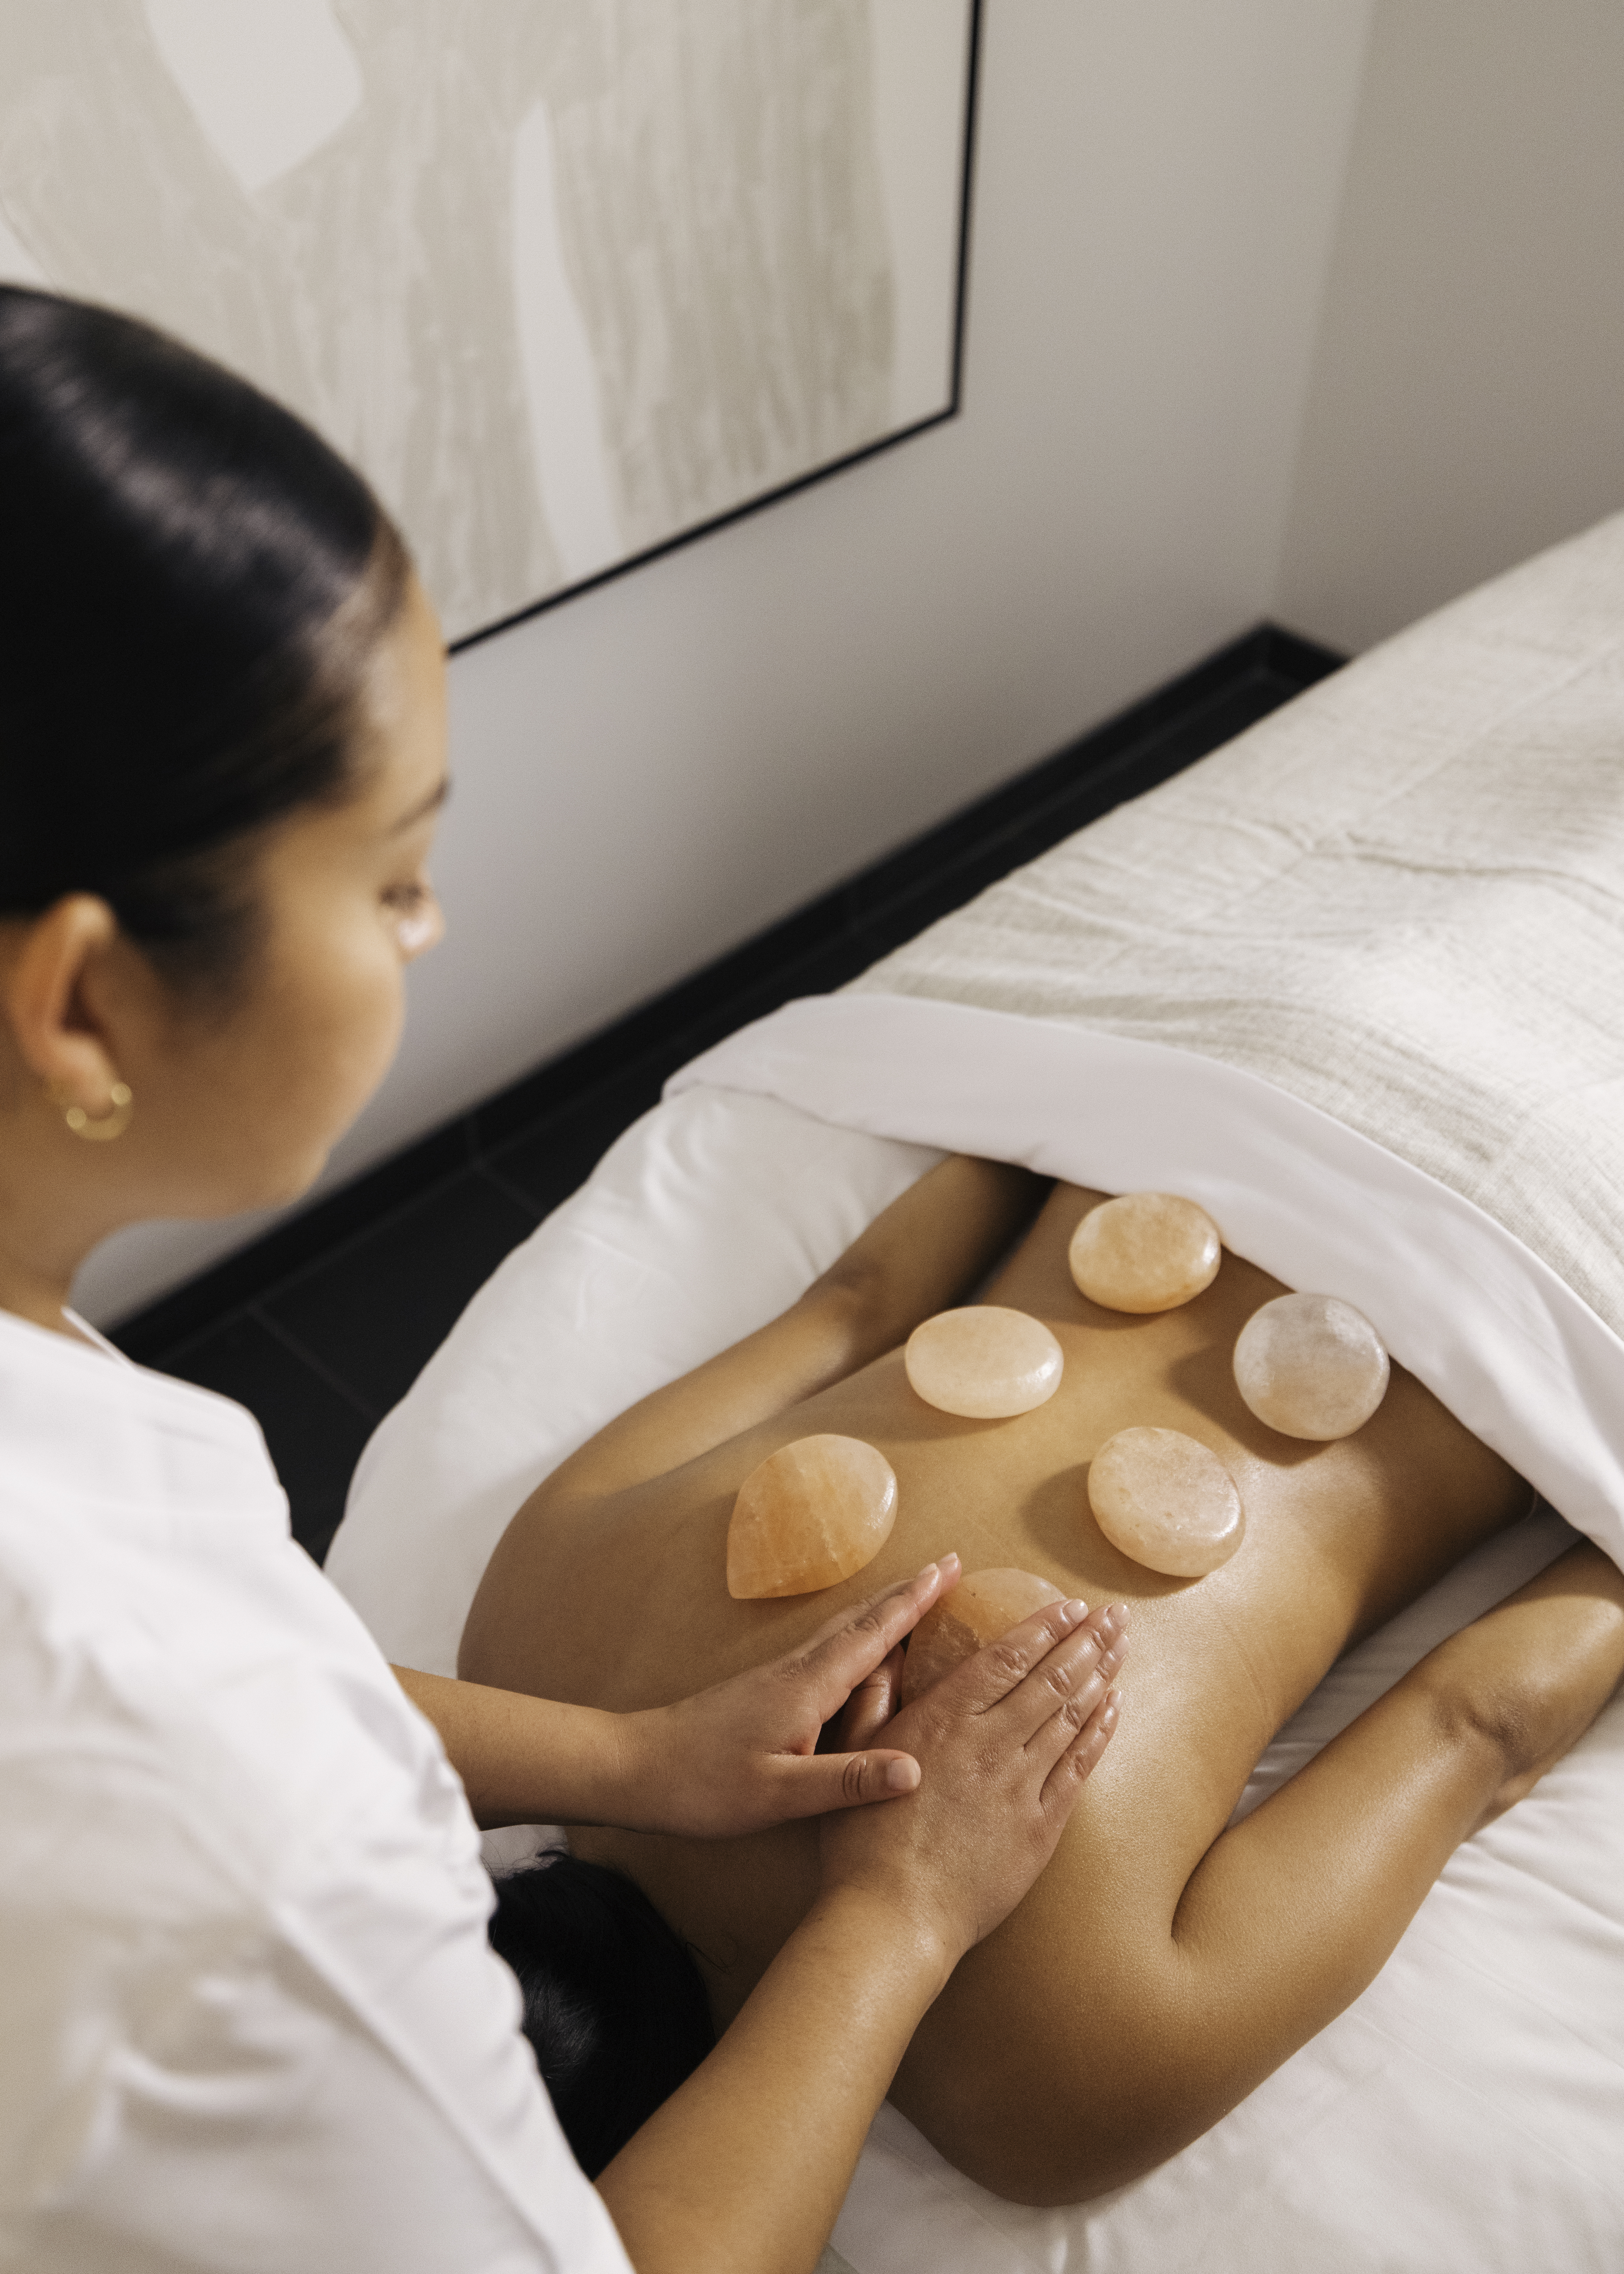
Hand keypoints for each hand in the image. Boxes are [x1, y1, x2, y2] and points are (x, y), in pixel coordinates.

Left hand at [617, 1558, 963, 1837]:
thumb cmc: (701, 1784)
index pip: (874, 1635)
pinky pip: (827, 1652)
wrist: (635, 1767)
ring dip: (884, 1612)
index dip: (915, 1602)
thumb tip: (916, 1770)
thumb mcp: (778, 1796)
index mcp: (807, 1688)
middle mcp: (797, 1671)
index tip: (950, 1566)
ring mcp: (780, 1678)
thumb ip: (846, 1781)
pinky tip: (861, 1651)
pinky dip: (858, 1638)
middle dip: (908, 1593)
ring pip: (844, 1633)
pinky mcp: (767, 1691)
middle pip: (862, 1621)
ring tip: (917, 1598)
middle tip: (948, 1567)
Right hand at [818, 1596, 1126, 1964]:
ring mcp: (1019, 1787)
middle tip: (1115, 1615)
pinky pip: (1078, 1769)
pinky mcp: (1038, 1828)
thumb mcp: (851, 1756)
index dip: (1044, 1627)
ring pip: (1070, 1717)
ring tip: (1122, 1646)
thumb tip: (887, 1651)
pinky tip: (1113, 1709)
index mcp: (943, 1721)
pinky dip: (1099, 1733)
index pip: (1007, 1658)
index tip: (1071, 1606)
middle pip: (1050, 1680)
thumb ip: (871, 1698)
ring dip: (1101, 1676)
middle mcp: (988, 1745)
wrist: (894, 1917)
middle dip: (1087, 1641)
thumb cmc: (863, 1841)